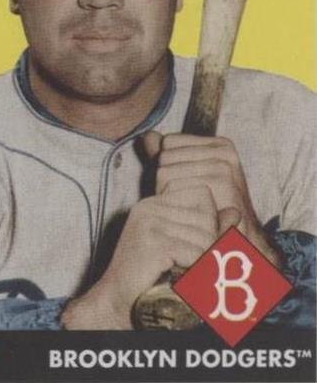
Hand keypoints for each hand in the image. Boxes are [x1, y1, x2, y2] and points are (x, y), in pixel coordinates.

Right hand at [62, 182, 219, 328]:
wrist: (118, 303)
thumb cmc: (150, 276)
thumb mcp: (182, 246)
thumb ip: (209, 228)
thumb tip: (234, 212)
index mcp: (155, 203)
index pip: (202, 194)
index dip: (209, 219)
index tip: (194, 244)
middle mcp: (150, 207)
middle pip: (207, 216)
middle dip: (209, 244)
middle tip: (192, 265)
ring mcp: (149, 222)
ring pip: (204, 237)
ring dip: (204, 261)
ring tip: (187, 274)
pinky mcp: (152, 242)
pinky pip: (195, 253)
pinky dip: (196, 271)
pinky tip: (182, 279)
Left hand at [145, 131, 278, 264]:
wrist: (238, 249)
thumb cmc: (207, 216)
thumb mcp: (186, 180)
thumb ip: (166, 157)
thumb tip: (147, 136)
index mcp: (219, 146)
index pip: (168, 142)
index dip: (166, 167)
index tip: (182, 189)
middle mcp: (224, 152)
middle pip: (165, 156)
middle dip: (164, 182)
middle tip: (184, 205)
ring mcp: (224, 167)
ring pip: (164, 171)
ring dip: (166, 195)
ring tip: (186, 211)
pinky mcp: (219, 186)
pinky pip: (169, 186)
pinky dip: (169, 204)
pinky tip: (185, 218)